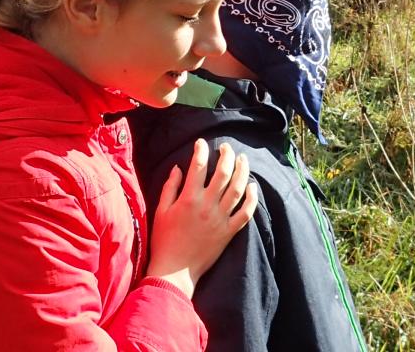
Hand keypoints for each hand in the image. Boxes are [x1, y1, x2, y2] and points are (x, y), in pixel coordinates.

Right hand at [146, 140, 256, 298]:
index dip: (201, 151)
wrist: (174, 271)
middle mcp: (207, 206)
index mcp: (188, 199)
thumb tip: (178, 168)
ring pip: (238, 189)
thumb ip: (170, 188)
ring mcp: (220, 219)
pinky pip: (246, 213)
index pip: (198, 167)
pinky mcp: (229, 232)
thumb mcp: (160, 211)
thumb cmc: (163, 241)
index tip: (201, 143)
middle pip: (223, 173)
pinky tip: (253, 186)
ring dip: (242, 171)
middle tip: (226, 147)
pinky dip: (252, 198)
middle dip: (226, 155)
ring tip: (242, 159)